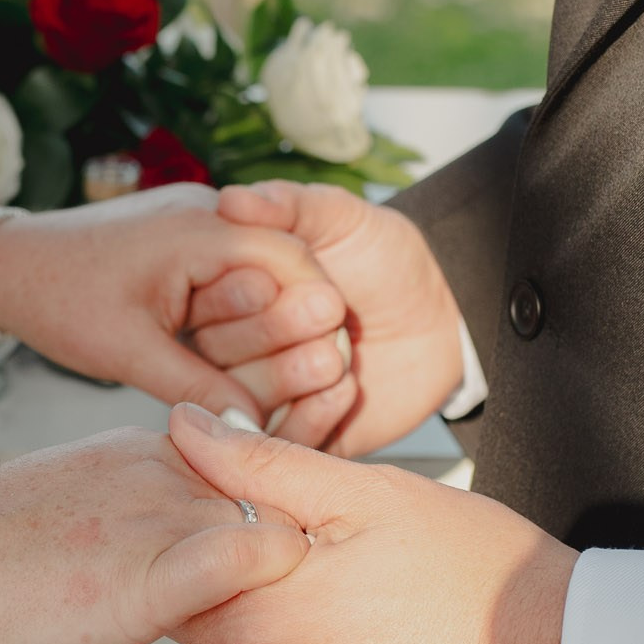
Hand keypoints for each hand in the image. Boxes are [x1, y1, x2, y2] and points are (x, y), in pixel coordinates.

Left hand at [0, 184, 352, 425]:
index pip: (291, 258)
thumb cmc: (58, 299)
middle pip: (285, 263)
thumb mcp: (128, 353)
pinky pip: (234, 273)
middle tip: (329, 371)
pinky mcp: (185, 241)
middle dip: (304, 318)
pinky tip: (251, 356)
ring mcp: (197, 222)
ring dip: (275, 318)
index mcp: (200, 227)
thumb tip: (252, 431)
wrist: (6, 265)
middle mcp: (207, 212)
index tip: (337, 358)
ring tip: (297, 371)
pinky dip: (247, 312)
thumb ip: (196, 388)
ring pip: (261, 270)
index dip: (320, 309)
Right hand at [0, 427, 307, 643]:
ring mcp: (161, 518)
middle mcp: (163, 469)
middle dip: (311, 538)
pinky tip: (278, 628)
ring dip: (304, 569)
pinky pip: (251, 558)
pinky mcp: (154, 577)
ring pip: (279, 518)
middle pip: (280, 489)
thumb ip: (134, 516)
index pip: (250, 469)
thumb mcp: (68, 510)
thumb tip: (180, 550)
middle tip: (334, 594)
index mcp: (142, 449)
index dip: (277, 514)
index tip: (294, 560)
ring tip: (320, 620)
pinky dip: (278, 583)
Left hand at [163, 404, 574, 643]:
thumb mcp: (369, 496)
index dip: (208, 503)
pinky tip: (358, 614)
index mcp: (251, 624)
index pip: (176, 553)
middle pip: (201, 599)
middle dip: (237, 553)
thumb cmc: (479, 579)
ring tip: (345, 566)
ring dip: (268, 598)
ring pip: (237, 639)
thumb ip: (262, 464)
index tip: (262, 484)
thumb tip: (185, 427)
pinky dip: (297, 642)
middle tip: (313, 520)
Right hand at [191, 182, 463, 454]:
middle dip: (268, 334)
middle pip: (217, 360)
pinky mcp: (302, 438)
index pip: (200, 308)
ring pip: (245, 405)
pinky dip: (312, 416)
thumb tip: (231, 199)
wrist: (444, 313)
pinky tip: (346, 387)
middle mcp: (237, 351)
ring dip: (288, 377)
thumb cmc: (385, 257)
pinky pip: (285, 443)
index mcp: (229, 296)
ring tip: (338, 354)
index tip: (274, 280)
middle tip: (328, 309)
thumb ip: (287, 204)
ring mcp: (266, 398)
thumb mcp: (338, 216)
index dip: (232, 295)